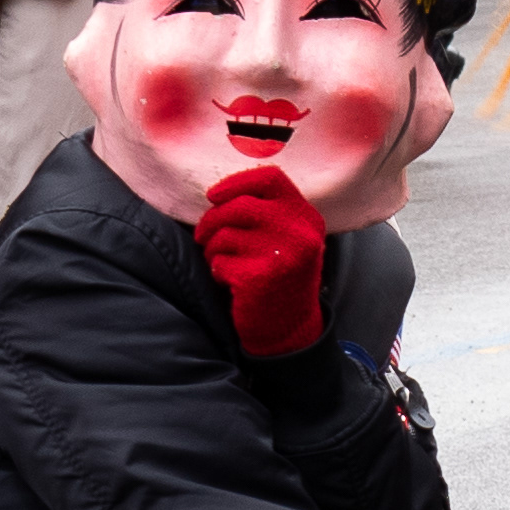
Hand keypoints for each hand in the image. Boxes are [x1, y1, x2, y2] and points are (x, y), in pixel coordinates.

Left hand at [194, 166, 325, 357]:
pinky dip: (217, 271)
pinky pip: (220, 262)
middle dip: (211, 221)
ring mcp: (282, 255)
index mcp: (307, 217)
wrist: (290, 331)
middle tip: (203, 237)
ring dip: (213, 249)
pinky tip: (230, 282)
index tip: (214, 195)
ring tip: (222, 262)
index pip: (270, 178)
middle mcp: (299, 232)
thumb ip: (269, 212)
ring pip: (224, 234)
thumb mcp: (289, 240)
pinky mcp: (260, 277)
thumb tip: (220, 193)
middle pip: (238, 206)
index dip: (237, 182)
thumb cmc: (281, 278)